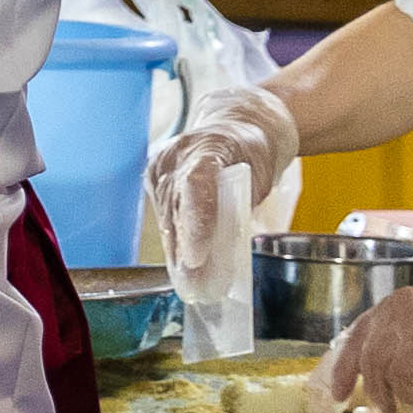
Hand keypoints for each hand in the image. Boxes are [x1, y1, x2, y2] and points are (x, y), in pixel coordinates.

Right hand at [146, 82, 297, 277]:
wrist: (238, 126)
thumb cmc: (254, 154)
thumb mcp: (259, 178)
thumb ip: (239, 208)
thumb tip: (222, 254)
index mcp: (211, 145)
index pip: (196, 184)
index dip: (196, 222)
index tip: (197, 257)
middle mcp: (177, 152)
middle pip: (177, 207)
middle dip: (185, 248)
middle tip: (195, 285)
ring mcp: (161, 163)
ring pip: (166, 215)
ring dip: (177, 250)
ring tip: (189, 283)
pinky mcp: (153, 176)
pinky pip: (163, 213)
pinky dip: (174, 238)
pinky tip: (181, 262)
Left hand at [320, 262, 412, 411]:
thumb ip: (390, 340)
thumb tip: (362, 379)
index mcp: (392, 307)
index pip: (356, 341)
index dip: (343, 372)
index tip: (339, 399)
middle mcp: (407, 312)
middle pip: (376, 363)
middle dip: (380, 395)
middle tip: (391, 411)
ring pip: (402, 374)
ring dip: (410, 397)